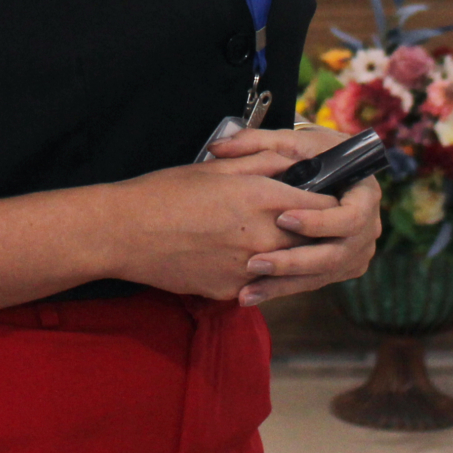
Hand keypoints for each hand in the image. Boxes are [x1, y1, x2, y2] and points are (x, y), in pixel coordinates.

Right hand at [102, 148, 341, 301]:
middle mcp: (263, 237)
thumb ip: (263, 162)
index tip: (323, 198)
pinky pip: (255, 281)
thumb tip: (294, 163)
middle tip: (297, 219)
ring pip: (285, 264)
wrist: (125, 231)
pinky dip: (252, 270)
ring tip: (261, 238)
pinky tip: (231, 255)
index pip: (323, 206)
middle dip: (310, 230)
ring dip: (283, 253)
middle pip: (311, 240)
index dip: (326, 201)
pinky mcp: (231, 290)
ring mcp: (248, 269)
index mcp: (262, 198)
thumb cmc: (166, 192)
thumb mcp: (217, 167)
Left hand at [205, 127, 382, 305]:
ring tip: (247, 289)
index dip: (319, 222)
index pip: (351, 217)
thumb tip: (218, 146)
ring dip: (284, 283)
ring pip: (321, 275)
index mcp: (366, 195)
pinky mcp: (339, 268)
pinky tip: (252, 293)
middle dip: (294, 261)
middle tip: (256, 262)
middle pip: (335, 255)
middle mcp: (368, 229)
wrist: (328, 171)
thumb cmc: (311, 153)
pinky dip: (283, 287)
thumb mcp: (291, 142)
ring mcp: (355, 253)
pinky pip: (312, 282)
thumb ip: (256, 142)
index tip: (283, 218)